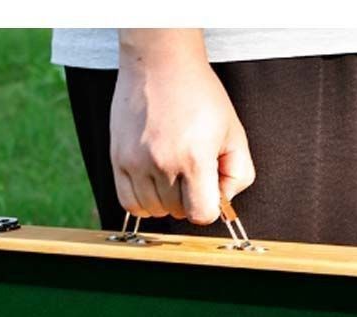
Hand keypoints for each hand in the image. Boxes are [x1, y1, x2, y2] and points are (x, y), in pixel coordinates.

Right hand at [110, 29, 254, 224]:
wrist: (160, 60)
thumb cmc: (199, 94)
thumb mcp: (234, 132)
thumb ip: (238, 174)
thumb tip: (224, 202)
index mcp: (195, 157)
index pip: (201, 215)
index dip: (209, 207)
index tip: (209, 189)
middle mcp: (163, 163)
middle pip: (177, 213)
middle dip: (188, 199)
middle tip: (190, 171)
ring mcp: (136, 162)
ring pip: (153, 211)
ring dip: (165, 201)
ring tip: (171, 172)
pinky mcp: (118, 159)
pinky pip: (129, 203)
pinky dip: (143, 200)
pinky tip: (153, 181)